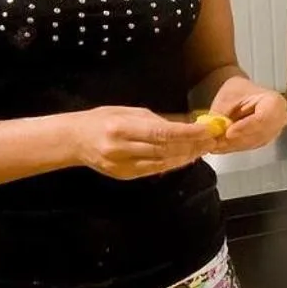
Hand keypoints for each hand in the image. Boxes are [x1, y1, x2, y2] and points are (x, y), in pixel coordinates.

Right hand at [71, 106, 222, 179]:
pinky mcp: (124, 176)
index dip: (188, 134)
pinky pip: (154, 171)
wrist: (75, 139)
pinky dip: (172, 164)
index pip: (163, 133)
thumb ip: (157, 120)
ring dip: (186, 157)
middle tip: (211, 141)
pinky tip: (184, 158)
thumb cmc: (102, 119)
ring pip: (163, 163)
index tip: (207, 130)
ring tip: (203, 149)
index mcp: (122, 128)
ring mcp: (122, 165)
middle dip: (192, 146)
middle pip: (166, 150)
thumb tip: (187, 123)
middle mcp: (122, 149)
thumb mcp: (129, 111)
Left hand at [206, 89, 286, 152]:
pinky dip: (234, 147)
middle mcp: (279, 119)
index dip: (245, 127)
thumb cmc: (237, 91)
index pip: (263, 119)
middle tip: (217, 142)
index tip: (228, 132)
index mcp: (275, 102)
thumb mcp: (227, 96)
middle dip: (236, 139)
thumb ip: (222, 115)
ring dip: (233, 145)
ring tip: (215, 144)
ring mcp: (274, 132)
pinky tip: (220, 146)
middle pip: (259, 134)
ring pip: (253, 143)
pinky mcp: (265, 140)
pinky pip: (250, 147)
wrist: (241, 95)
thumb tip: (213, 131)